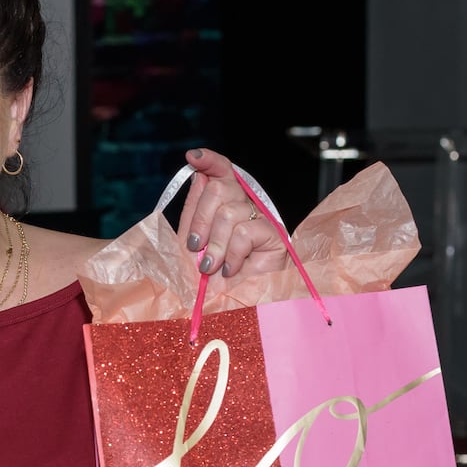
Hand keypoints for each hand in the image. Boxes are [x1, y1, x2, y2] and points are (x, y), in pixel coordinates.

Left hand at [179, 147, 288, 278]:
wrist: (227, 310)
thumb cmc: (208, 283)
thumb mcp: (191, 246)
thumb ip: (193, 212)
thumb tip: (199, 176)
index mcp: (223, 206)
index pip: (222, 172)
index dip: (210, 160)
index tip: (193, 157)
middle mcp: (244, 208)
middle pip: (219, 188)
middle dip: (200, 220)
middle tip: (195, 247)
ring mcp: (260, 220)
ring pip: (229, 212)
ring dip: (215, 245)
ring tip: (212, 267)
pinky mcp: (274, 236)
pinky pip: (245, 231)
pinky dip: (232, 254)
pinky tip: (231, 269)